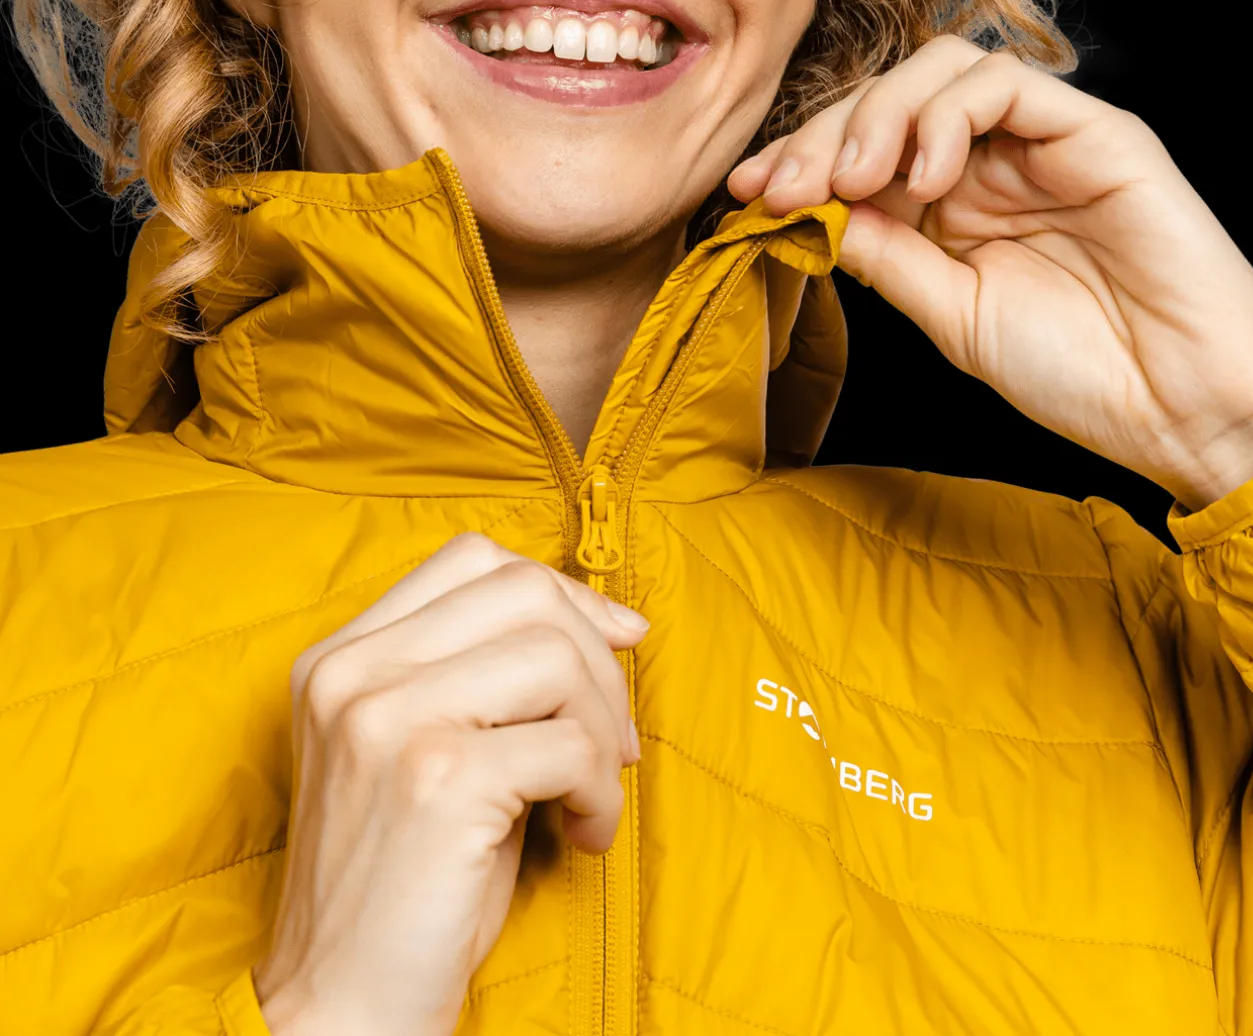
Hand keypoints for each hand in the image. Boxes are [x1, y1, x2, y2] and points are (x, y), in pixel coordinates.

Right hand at [253, 533, 646, 1035]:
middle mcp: (353, 673)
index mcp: (342, 657)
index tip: (615, 638)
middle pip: (524, 591)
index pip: (472, 558)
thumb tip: (613, 620)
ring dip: (603, 728)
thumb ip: (483, 672)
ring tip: (592, 794)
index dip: (561, 589)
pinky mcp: (436, 778)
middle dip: (597, 658)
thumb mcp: (426, 748)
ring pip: (556, 656)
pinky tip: (582, 837)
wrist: (341, 1007)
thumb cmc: (405, 881)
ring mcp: (388, 719)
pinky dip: (601, 794)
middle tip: (612, 739)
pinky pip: (571, 746)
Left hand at [730, 37, 1252, 508]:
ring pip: (943, 68)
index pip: (863, 148)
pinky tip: (928, 176)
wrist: (1184, 405)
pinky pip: (1008, 82)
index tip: (744, 193)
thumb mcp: (952, 315)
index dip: (800, 161)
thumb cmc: (1081, 371)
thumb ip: (888, 255)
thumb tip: (809, 212)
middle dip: (822, 134)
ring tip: (854, 180)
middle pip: (890, 98)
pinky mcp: (1095, 130)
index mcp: (955, 205)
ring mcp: (1044, 140)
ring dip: (880, 114)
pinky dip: (951, 115)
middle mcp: (993, 161)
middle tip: (780, 184)